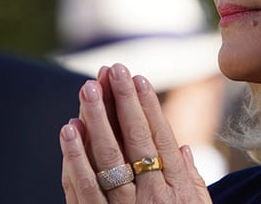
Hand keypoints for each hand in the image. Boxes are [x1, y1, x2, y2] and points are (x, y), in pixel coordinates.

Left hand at [60, 63, 212, 202]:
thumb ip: (191, 179)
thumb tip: (183, 149)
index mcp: (176, 187)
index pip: (161, 137)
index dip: (149, 106)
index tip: (139, 78)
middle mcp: (150, 194)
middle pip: (134, 140)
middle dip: (123, 100)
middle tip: (114, 68)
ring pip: (106, 158)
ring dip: (96, 119)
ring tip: (88, 88)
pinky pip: (83, 188)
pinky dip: (74, 157)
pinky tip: (69, 129)